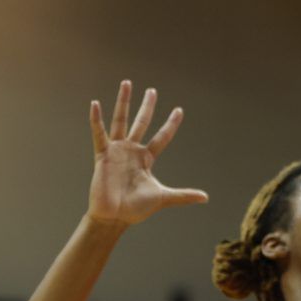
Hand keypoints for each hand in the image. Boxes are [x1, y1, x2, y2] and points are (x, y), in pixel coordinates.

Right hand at [87, 81, 207, 226]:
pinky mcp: (103, 155)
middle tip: (152, 90)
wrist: (114, 217)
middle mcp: (133, 151)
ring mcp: (117, 151)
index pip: (162, 137)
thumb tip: (206, 198)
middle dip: (148, 106)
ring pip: (121, 121)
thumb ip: (183, 195)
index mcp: (147, 159)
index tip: (179, 110)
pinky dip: (96, 120)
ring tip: (127, 83)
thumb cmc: (136, 209)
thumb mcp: (163, 197)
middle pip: (142, 122)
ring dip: (124, 102)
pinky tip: (95, 103)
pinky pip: (99, 134)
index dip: (171, 124)